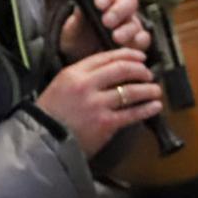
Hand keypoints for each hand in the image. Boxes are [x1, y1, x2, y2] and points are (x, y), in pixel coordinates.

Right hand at [37, 47, 162, 155]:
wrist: (41, 142)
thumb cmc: (50, 115)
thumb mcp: (61, 87)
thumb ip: (83, 77)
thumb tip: (111, 70)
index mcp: (73, 73)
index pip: (106, 57)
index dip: (128, 55)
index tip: (140, 57)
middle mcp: (86, 86)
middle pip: (122, 70)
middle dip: (140, 70)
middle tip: (148, 74)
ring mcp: (96, 105)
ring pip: (131, 91)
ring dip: (148, 89)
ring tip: (156, 90)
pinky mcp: (105, 123)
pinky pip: (132, 113)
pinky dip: (146, 109)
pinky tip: (155, 107)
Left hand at [57, 0, 151, 60]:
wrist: (85, 62)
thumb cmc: (79, 41)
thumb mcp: (72, 32)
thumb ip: (77, 21)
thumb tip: (80, 9)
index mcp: (104, 2)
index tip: (99, 4)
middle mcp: (121, 10)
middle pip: (128, 2)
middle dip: (118, 11)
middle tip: (107, 21)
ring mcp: (132, 25)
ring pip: (135, 22)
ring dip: (126, 29)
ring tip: (116, 38)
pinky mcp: (139, 41)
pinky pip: (144, 38)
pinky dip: (138, 41)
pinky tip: (130, 46)